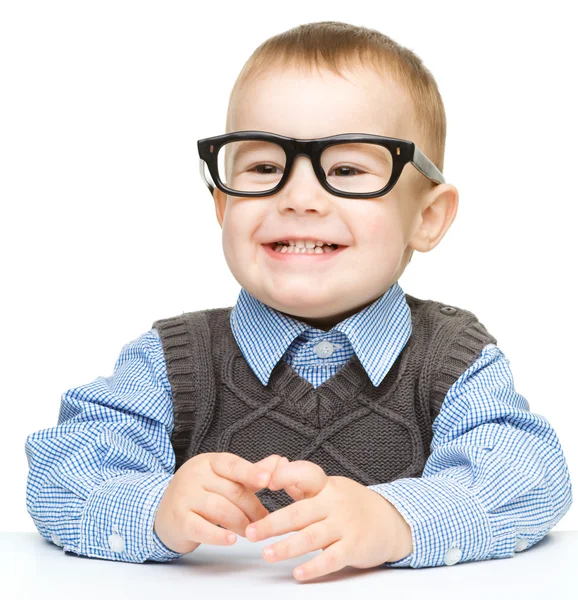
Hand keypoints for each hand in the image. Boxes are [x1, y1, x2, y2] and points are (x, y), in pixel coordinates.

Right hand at [154, 452, 283, 553]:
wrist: (161, 513)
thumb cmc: (200, 494)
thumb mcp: (222, 478)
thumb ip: (250, 472)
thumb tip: (280, 462)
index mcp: (208, 462)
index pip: (232, 464)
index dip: (251, 472)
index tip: (268, 480)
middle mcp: (195, 475)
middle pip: (231, 491)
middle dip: (252, 507)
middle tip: (265, 520)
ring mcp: (185, 496)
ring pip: (220, 509)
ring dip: (240, 523)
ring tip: (251, 532)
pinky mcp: (179, 520)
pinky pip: (202, 528)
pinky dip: (218, 536)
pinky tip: (231, 541)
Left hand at [245, 457, 413, 581]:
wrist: (391, 521)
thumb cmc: (352, 504)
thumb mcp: (329, 488)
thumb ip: (302, 483)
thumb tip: (275, 467)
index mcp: (326, 486)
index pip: (306, 473)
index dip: (286, 475)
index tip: (266, 482)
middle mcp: (334, 503)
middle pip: (299, 512)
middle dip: (272, 523)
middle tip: (251, 532)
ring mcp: (345, 525)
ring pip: (311, 537)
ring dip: (287, 547)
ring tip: (267, 554)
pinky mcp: (354, 547)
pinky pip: (331, 558)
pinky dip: (314, 566)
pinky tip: (298, 572)